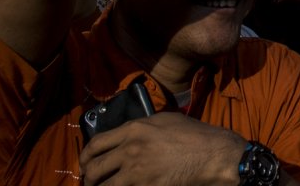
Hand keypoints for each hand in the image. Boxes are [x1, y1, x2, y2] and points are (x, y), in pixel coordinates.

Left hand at [79, 111, 247, 185]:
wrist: (213, 155)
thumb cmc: (194, 135)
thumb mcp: (165, 120)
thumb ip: (141, 127)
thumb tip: (124, 136)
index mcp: (134, 129)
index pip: (96, 144)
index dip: (85, 156)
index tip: (86, 164)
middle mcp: (130, 150)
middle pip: (94, 169)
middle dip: (89, 178)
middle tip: (91, 182)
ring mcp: (137, 172)